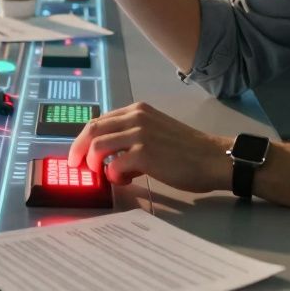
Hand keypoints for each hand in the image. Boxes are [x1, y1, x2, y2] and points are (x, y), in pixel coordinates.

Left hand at [68, 102, 232, 192]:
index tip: (78, 153)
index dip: (83, 138)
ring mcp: (139, 134)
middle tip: (77, 166)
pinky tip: (127, 180)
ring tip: (108, 175)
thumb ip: (132, 138)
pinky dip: (114, 176)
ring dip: (95, 164)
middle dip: (78, 149)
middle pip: (92, 129)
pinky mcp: (144, 153)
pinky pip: (113, 166)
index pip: (99, 120)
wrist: (213, 158)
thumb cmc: (187, 150)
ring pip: (98, 146)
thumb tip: (109, 156)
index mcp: (138, 110)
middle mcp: (136, 117)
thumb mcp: (156, 132)